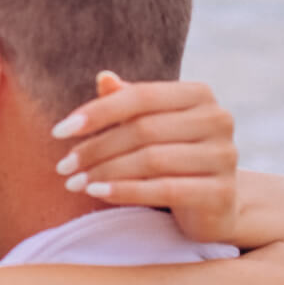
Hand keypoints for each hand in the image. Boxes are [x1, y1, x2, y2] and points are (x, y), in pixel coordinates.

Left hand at [52, 73, 239, 242]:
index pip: (141, 96)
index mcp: (200, 95)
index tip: (59, 131)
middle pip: (143, 129)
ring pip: (151, 160)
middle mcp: (218, 119)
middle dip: (96, 148)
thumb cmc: (174, 159)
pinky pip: (165, 189)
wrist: (215, 206)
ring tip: (74, 183)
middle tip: (64, 166)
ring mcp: (224, 156)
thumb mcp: (150, 128)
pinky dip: (126, 191)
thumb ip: (129, 102)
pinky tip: (97, 193)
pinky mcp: (221, 193)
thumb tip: (103, 77)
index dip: (98, 111)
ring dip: (105, 172)